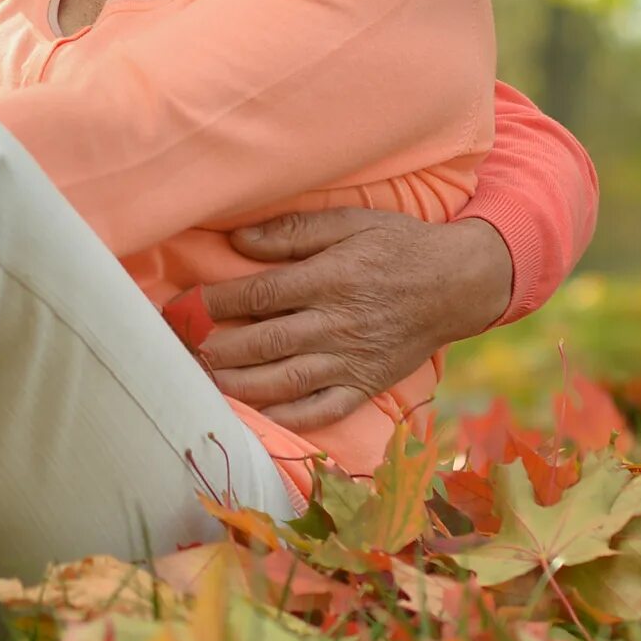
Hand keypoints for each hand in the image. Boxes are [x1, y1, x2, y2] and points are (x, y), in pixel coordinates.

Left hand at [193, 210, 515, 429]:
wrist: (459, 284)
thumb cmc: (399, 245)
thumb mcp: (350, 222)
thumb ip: (293, 232)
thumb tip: (237, 240)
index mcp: (330, 279)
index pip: (260, 294)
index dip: (216, 303)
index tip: (184, 305)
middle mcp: (337, 323)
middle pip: (264, 341)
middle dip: (216, 347)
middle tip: (180, 348)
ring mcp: (352, 360)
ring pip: (285, 380)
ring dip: (239, 384)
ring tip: (203, 380)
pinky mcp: (367, 385)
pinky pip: (322, 409)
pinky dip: (288, 417)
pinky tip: (255, 416)